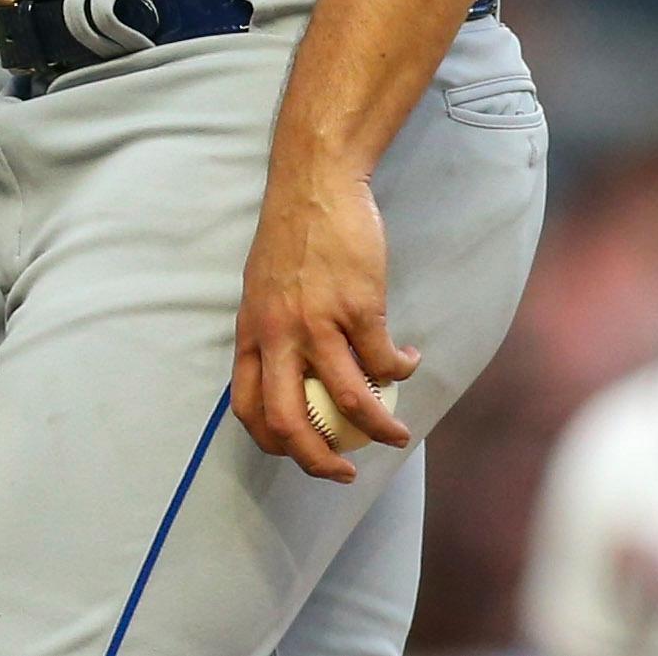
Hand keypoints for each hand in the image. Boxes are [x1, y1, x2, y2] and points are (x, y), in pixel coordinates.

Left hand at [232, 169, 417, 481]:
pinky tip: (409, 361)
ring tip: (397, 435)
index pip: (248, 406)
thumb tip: (287, 374)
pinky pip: (384, 360)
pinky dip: (401, 370)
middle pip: (290, 421)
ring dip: (379, 429)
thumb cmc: (292, 234)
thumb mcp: (262, 287)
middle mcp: (278, 333)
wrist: (315, 183)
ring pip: (350, 401)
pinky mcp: (358, 307)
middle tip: (344, 473)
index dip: (272, 442)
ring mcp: (318, 322)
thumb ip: (270, 329)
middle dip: (319, 461)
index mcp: (251, 331)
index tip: (297, 453)